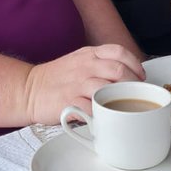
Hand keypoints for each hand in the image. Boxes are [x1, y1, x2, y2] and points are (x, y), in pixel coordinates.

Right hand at [23, 44, 145, 124]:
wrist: (29, 89)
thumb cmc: (57, 78)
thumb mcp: (79, 61)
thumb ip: (100, 63)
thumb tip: (128, 75)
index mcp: (89, 54)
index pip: (119, 51)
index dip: (135, 64)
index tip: (141, 76)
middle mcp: (85, 66)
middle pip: (118, 70)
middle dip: (133, 84)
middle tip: (136, 95)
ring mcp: (77, 84)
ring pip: (107, 88)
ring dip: (121, 99)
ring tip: (125, 108)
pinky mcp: (69, 102)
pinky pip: (92, 108)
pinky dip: (103, 114)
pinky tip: (108, 118)